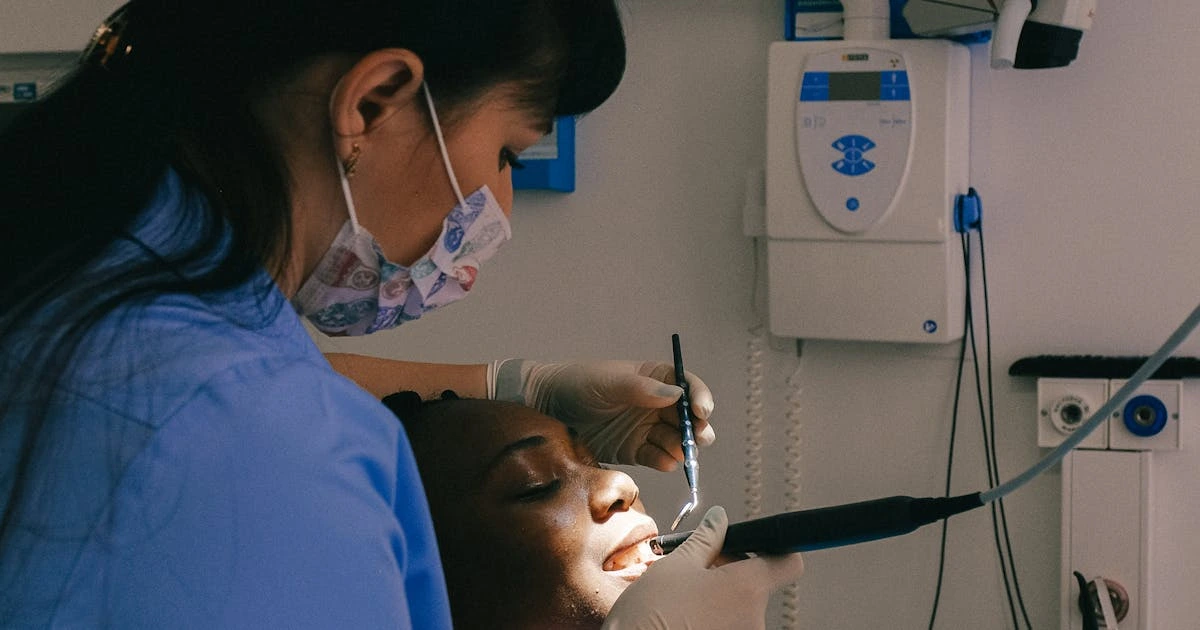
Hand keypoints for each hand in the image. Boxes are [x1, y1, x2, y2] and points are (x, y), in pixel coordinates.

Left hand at [489, 359, 715, 469]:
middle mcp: (654, 404)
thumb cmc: (576, 385)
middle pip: (688, 416)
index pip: (686, 385)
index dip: (699, 396)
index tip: (703, 410)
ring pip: (676, 439)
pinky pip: (657, 457)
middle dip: (697, 427)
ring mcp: (645, 428)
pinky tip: (663, 462)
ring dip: (683, 447)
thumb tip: (676, 394)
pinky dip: (664, 461)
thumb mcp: (606, 382)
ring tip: (680, 453)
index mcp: (652, 378)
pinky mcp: (634, 450)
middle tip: (699, 438)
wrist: (544, 409)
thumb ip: (639, 388)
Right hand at [602, 506, 804, 629]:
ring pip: (742, 607)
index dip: (776, 549)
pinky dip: (715, 616)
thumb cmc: (651, 612)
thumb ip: (706, 540)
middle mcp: (755, 618)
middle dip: (733, 570)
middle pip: (758, 584)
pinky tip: (688, 614)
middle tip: (701, 565)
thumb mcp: (676, 565)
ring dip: (722, 595)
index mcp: (747, 587)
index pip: (788, 563)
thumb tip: (719, 518)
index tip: (755, 546)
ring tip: (686, 593)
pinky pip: (731, 625)